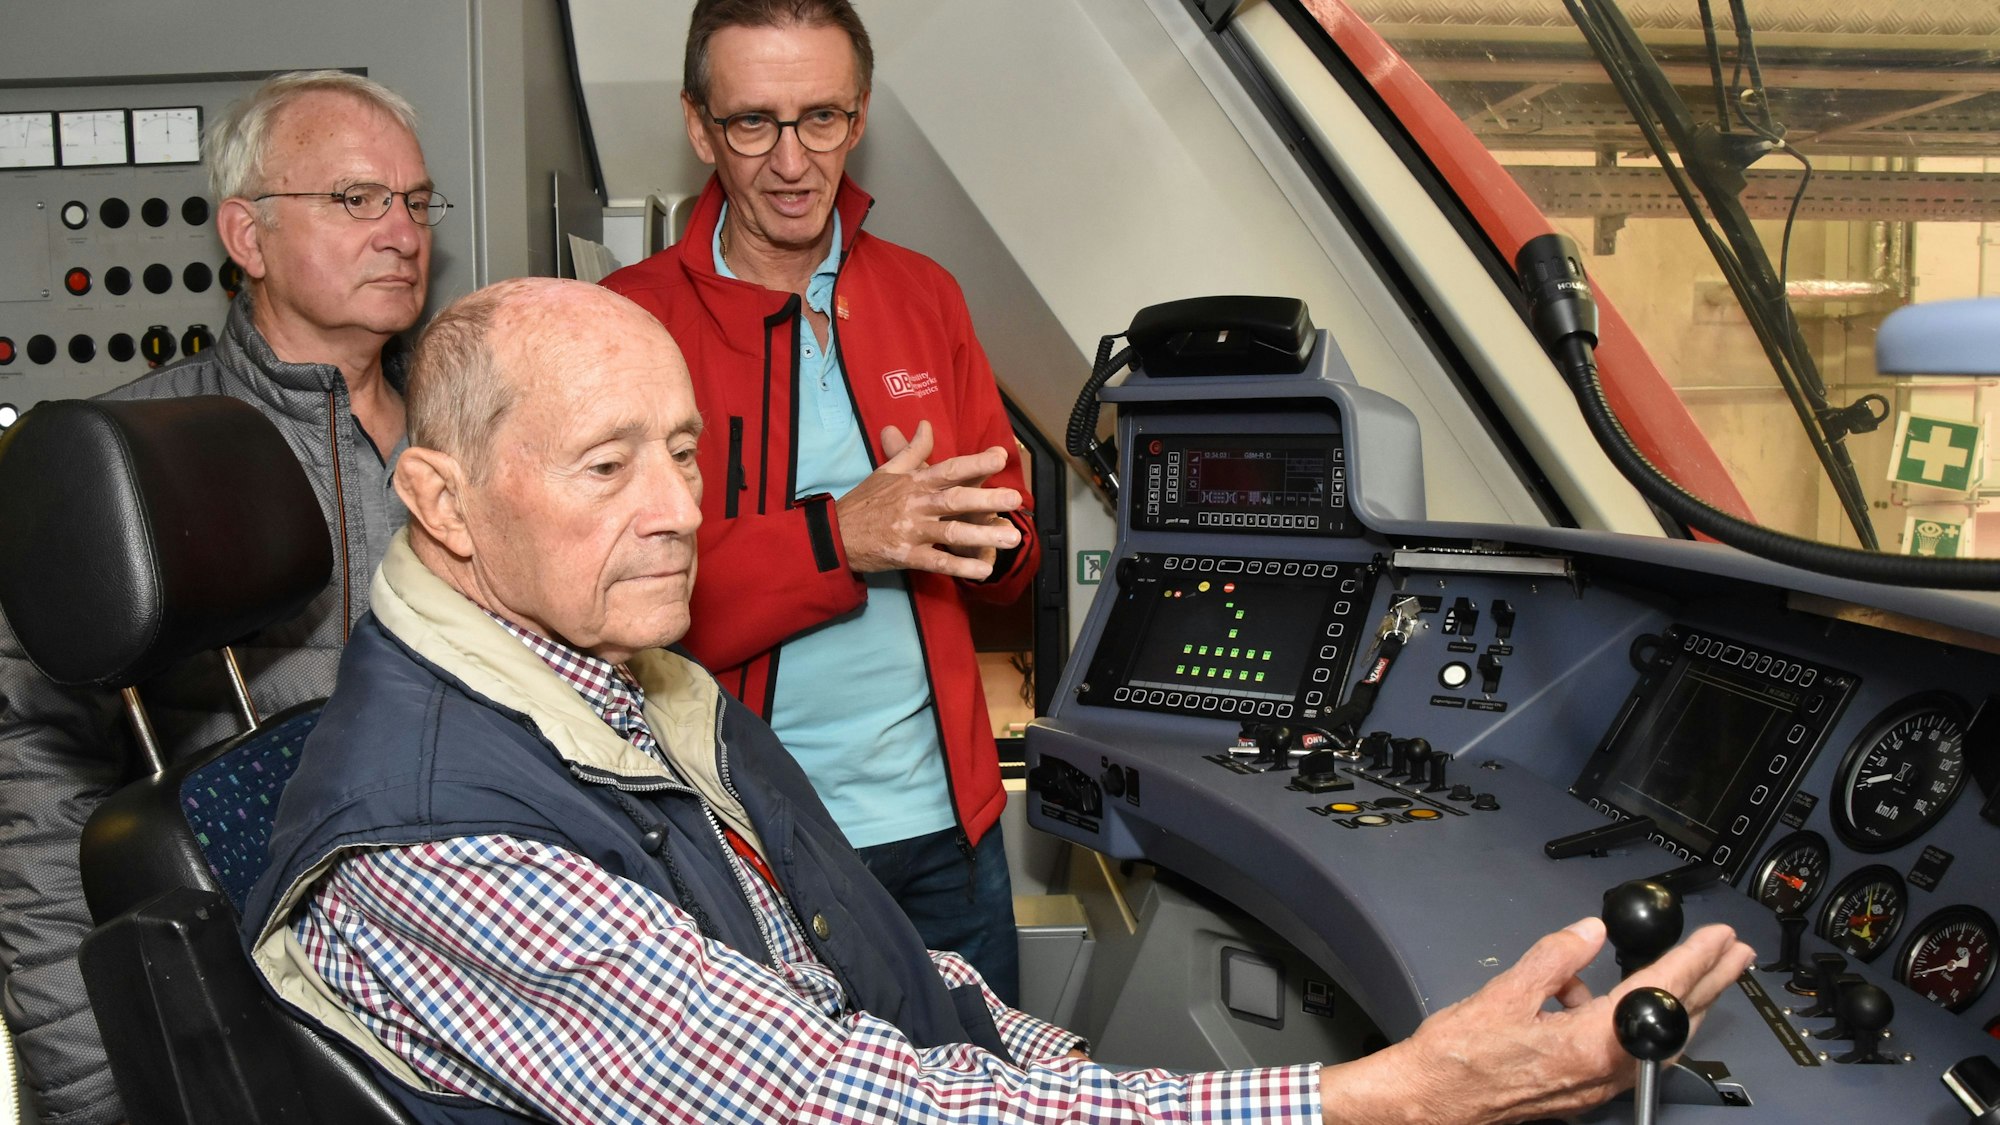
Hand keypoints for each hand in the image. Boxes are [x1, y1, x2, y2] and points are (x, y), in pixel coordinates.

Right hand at [836, 421, 1022, 578]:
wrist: (836, 534)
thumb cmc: (866, 501)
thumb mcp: (888, 470)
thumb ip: (912, 449)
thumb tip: (926, 424)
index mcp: (915, 482)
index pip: (949, 469)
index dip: (976, 462)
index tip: (1002, 456)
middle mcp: (917, 504)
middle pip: (956, 499)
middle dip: (987, 499)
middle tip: (1016, 499)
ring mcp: (912, 531)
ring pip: (952, 532)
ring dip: (983, 535)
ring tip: (1012, 537)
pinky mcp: (906, 556)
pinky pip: (937, 561)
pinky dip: (960, 567)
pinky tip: (984, 570)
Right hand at [1320, 917, 1754, 1124]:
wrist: (1431, 1102)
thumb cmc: (1457, 1058)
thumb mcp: (1505, 993)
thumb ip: (1555, 959)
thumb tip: (1589, 934)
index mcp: (1586, 1044)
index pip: (1657, 994)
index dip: (1693, 961)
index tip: (1717, 940)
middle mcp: (1602, 1072)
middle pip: (1673, 1021)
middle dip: (1708, 983)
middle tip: (1734, 955)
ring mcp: (1597, 1086)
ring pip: (1654, 1037)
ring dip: (1676, 1001)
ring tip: (1685, 969)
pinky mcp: (1584, 1090)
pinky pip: (1627, 1049)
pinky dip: (1632, 1019)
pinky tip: (1597, 995)